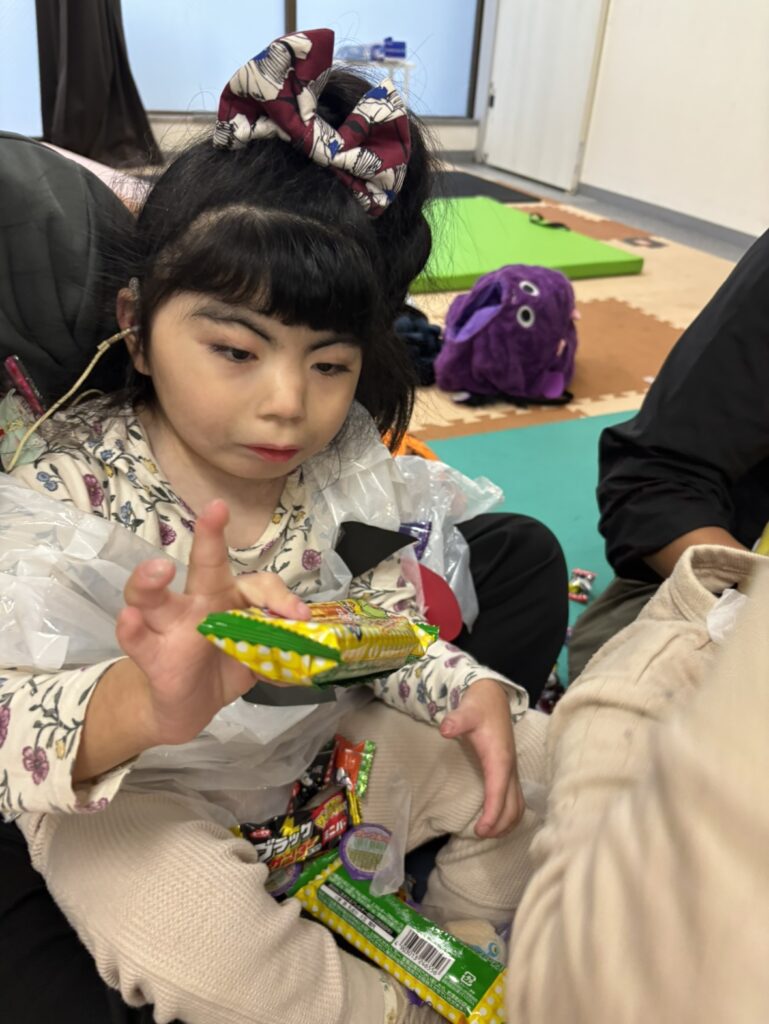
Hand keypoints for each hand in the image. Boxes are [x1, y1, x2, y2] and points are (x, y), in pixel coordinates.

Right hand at [116, 499, 308, 746]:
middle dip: (210, 536)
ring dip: (151, 580)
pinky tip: (130, 618)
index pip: (257, 585)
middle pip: (204, 566)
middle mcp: (198, 602)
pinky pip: (136, 639)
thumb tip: (310, 648)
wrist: (187, 706)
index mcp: (230, 598)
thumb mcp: (257, 655)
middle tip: (215, 511)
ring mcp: (170, 626)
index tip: (300, 617)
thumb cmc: (224, 664)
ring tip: (159, 570)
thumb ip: (280, 647)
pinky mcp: (151, 655)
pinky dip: (131, 629)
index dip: (280, 597)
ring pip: (154, 596)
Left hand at [439, 678, 524, 837]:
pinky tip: (497, 821)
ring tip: (489, 834)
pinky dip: (510, 815)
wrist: (493, 699)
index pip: (498, 794)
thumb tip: (446, 729)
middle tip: (479, 835)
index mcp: (499, 760)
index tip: (480, 830)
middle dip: (499, 825)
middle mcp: (510, 769)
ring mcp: (512, 771)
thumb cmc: (479, 707)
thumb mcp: (466, 711)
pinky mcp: (510, 772)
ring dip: (507, 823)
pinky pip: (516, 800)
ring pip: (518, 806)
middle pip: (512, 806)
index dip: (492, 814)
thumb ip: (456, 720)